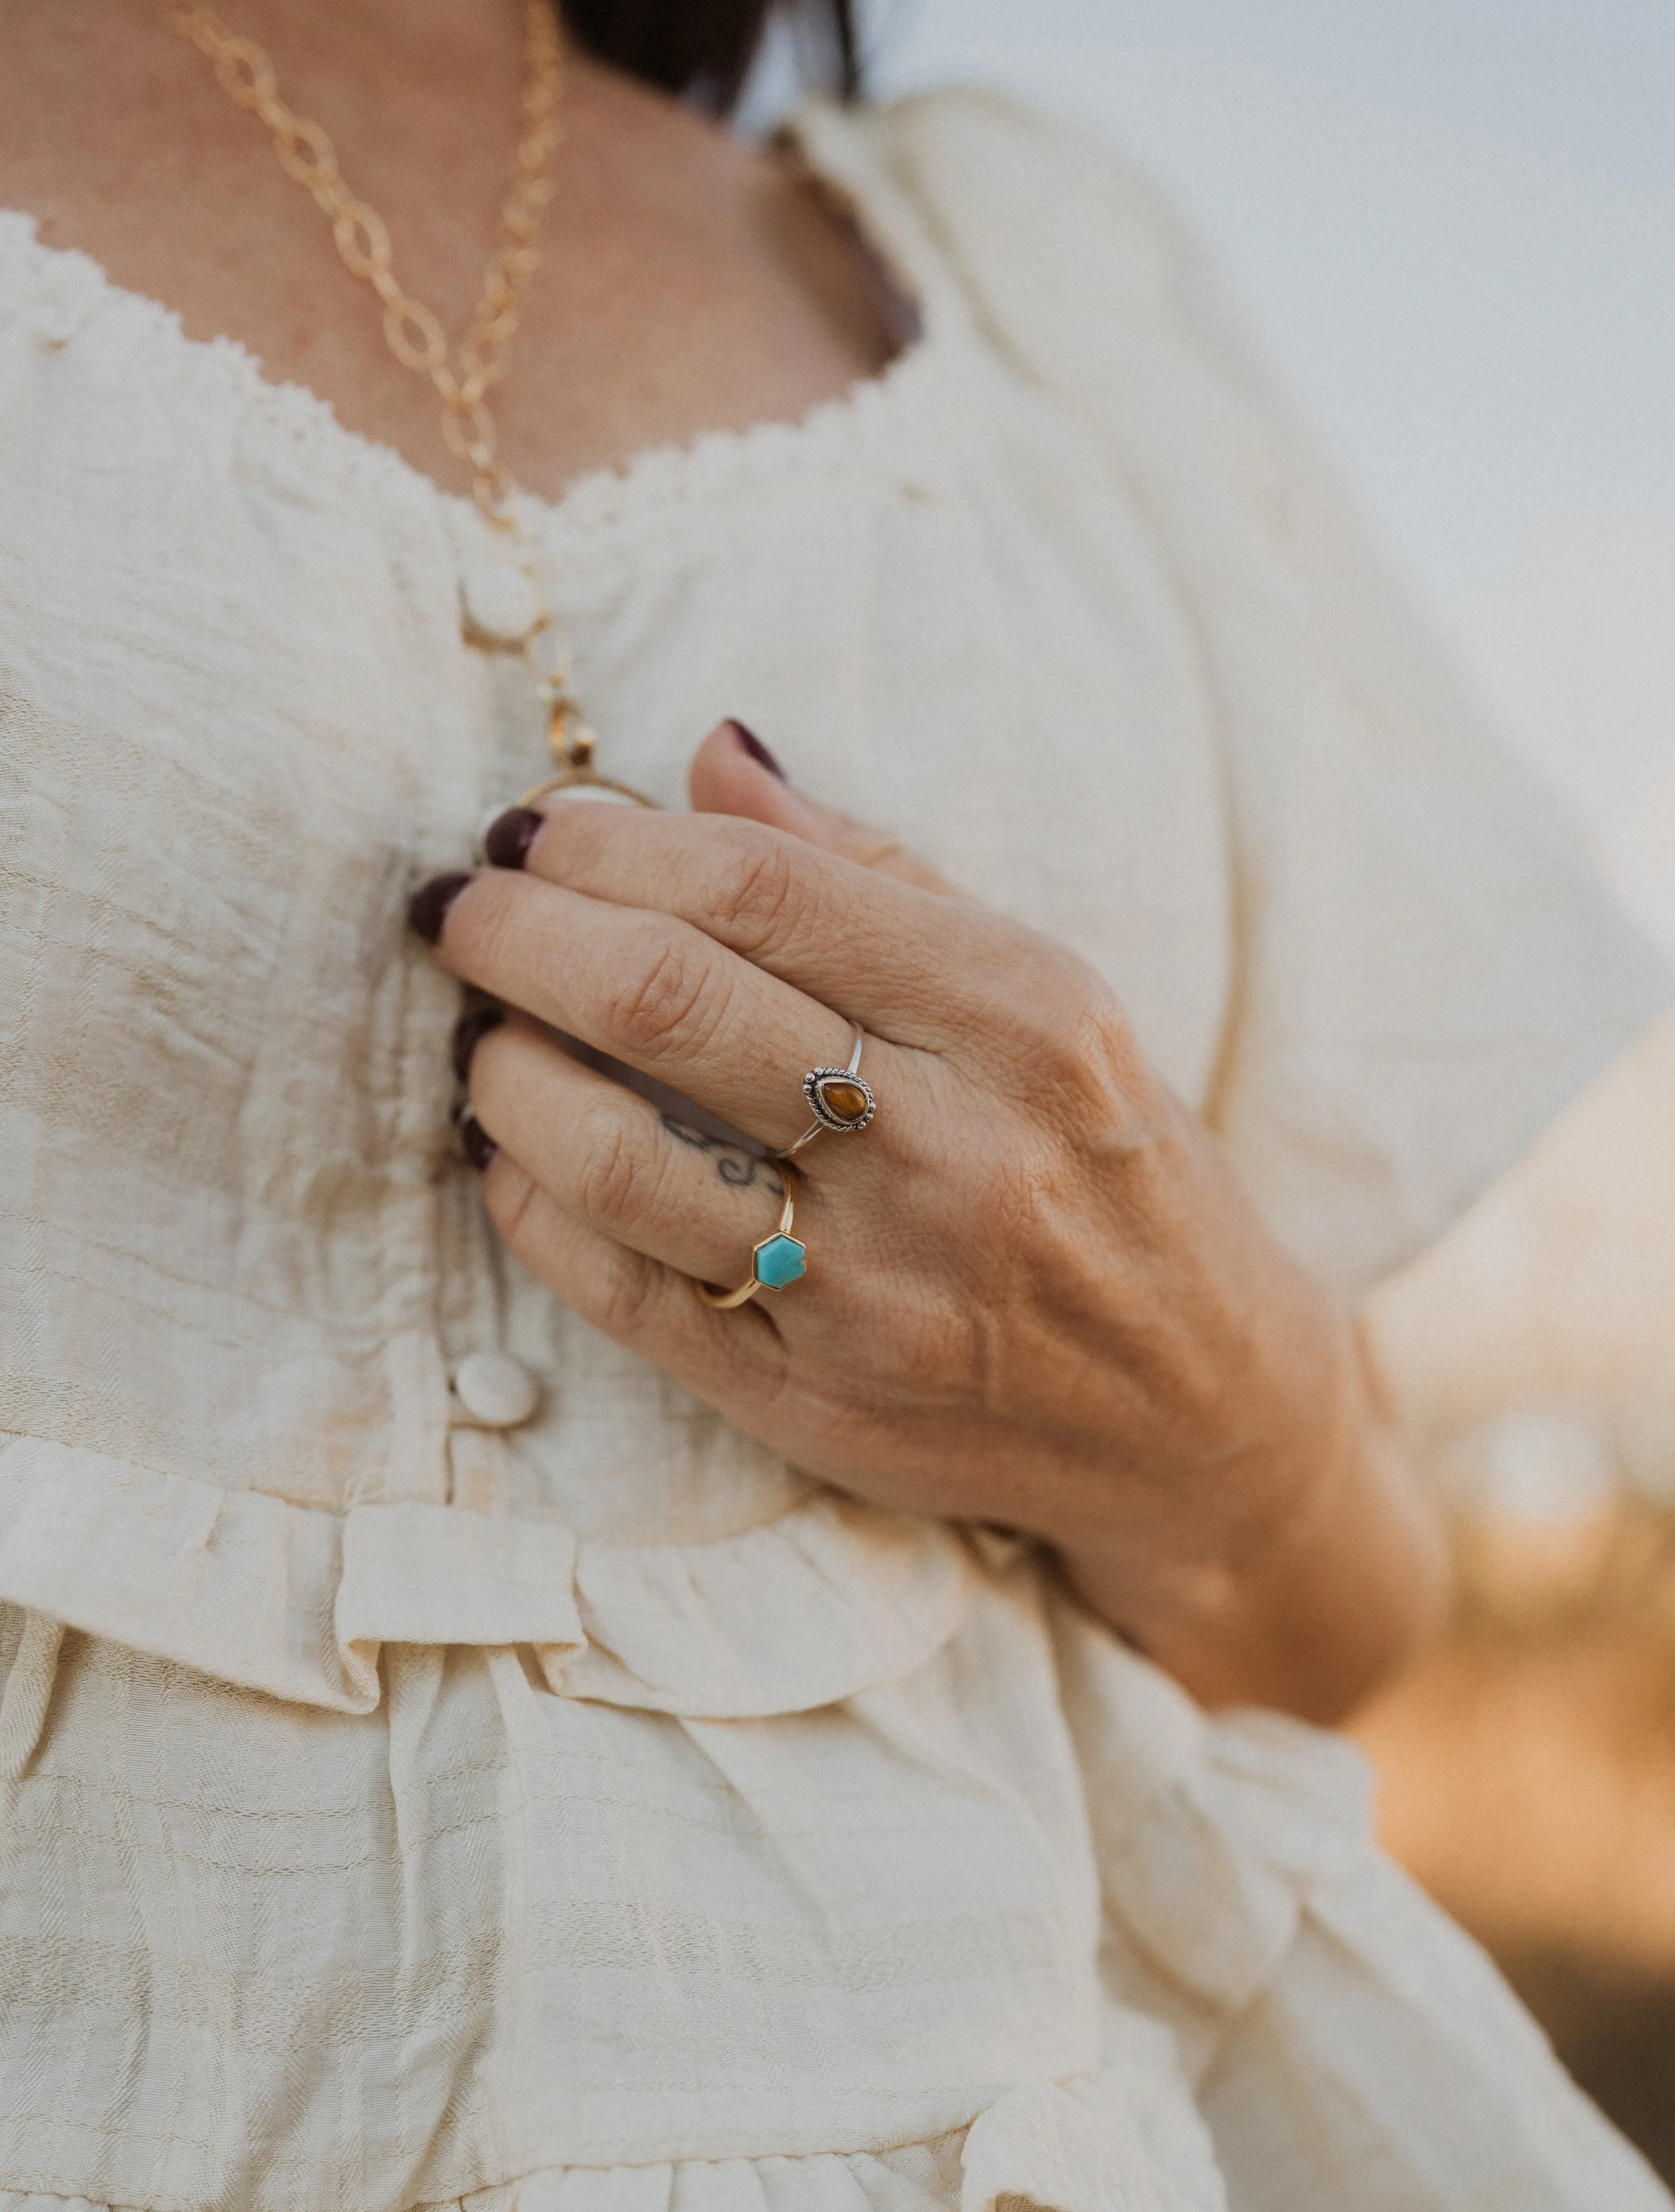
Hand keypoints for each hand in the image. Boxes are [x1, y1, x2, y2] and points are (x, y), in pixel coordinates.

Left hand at [410, 722, 1443, 1719]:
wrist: (1200, 1420)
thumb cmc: (1115, 1178)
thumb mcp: (1051, 1003)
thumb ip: (877, 878)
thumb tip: (710, 754)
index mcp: (1023, 1019)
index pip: (759, 888)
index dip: (608, 842)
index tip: (536, 830)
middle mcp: (952, 1150)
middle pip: (663, 1000)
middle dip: (517, 934)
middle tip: (459, 911)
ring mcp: (878, 1292)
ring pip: (614, 1155)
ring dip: (503, 1072)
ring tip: (484, 1034)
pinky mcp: (816, 1402)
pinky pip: (619, 1292)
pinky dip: (530, 1205)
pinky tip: (510, 1153)